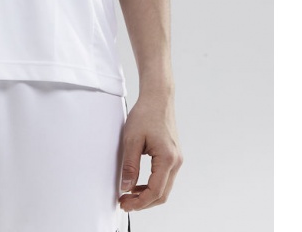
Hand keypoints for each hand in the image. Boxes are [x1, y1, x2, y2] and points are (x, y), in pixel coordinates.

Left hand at [119, 91, 182, 211]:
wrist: (158, 98)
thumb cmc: (145, 114)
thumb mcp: (131, 139)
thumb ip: (129, 165)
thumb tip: (126, 187)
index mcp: (167, 158)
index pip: (155, 191)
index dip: (139, 202)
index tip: (124, 203)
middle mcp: (176, 162)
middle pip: (162, 194)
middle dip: (143, 202)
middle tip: (124, 203)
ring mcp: (177, 159)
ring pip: (164, 188)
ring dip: (147, 195)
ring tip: (128, 195)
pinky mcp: (173, 156)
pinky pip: (164, 178)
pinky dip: (151, 185)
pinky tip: (137, 184)